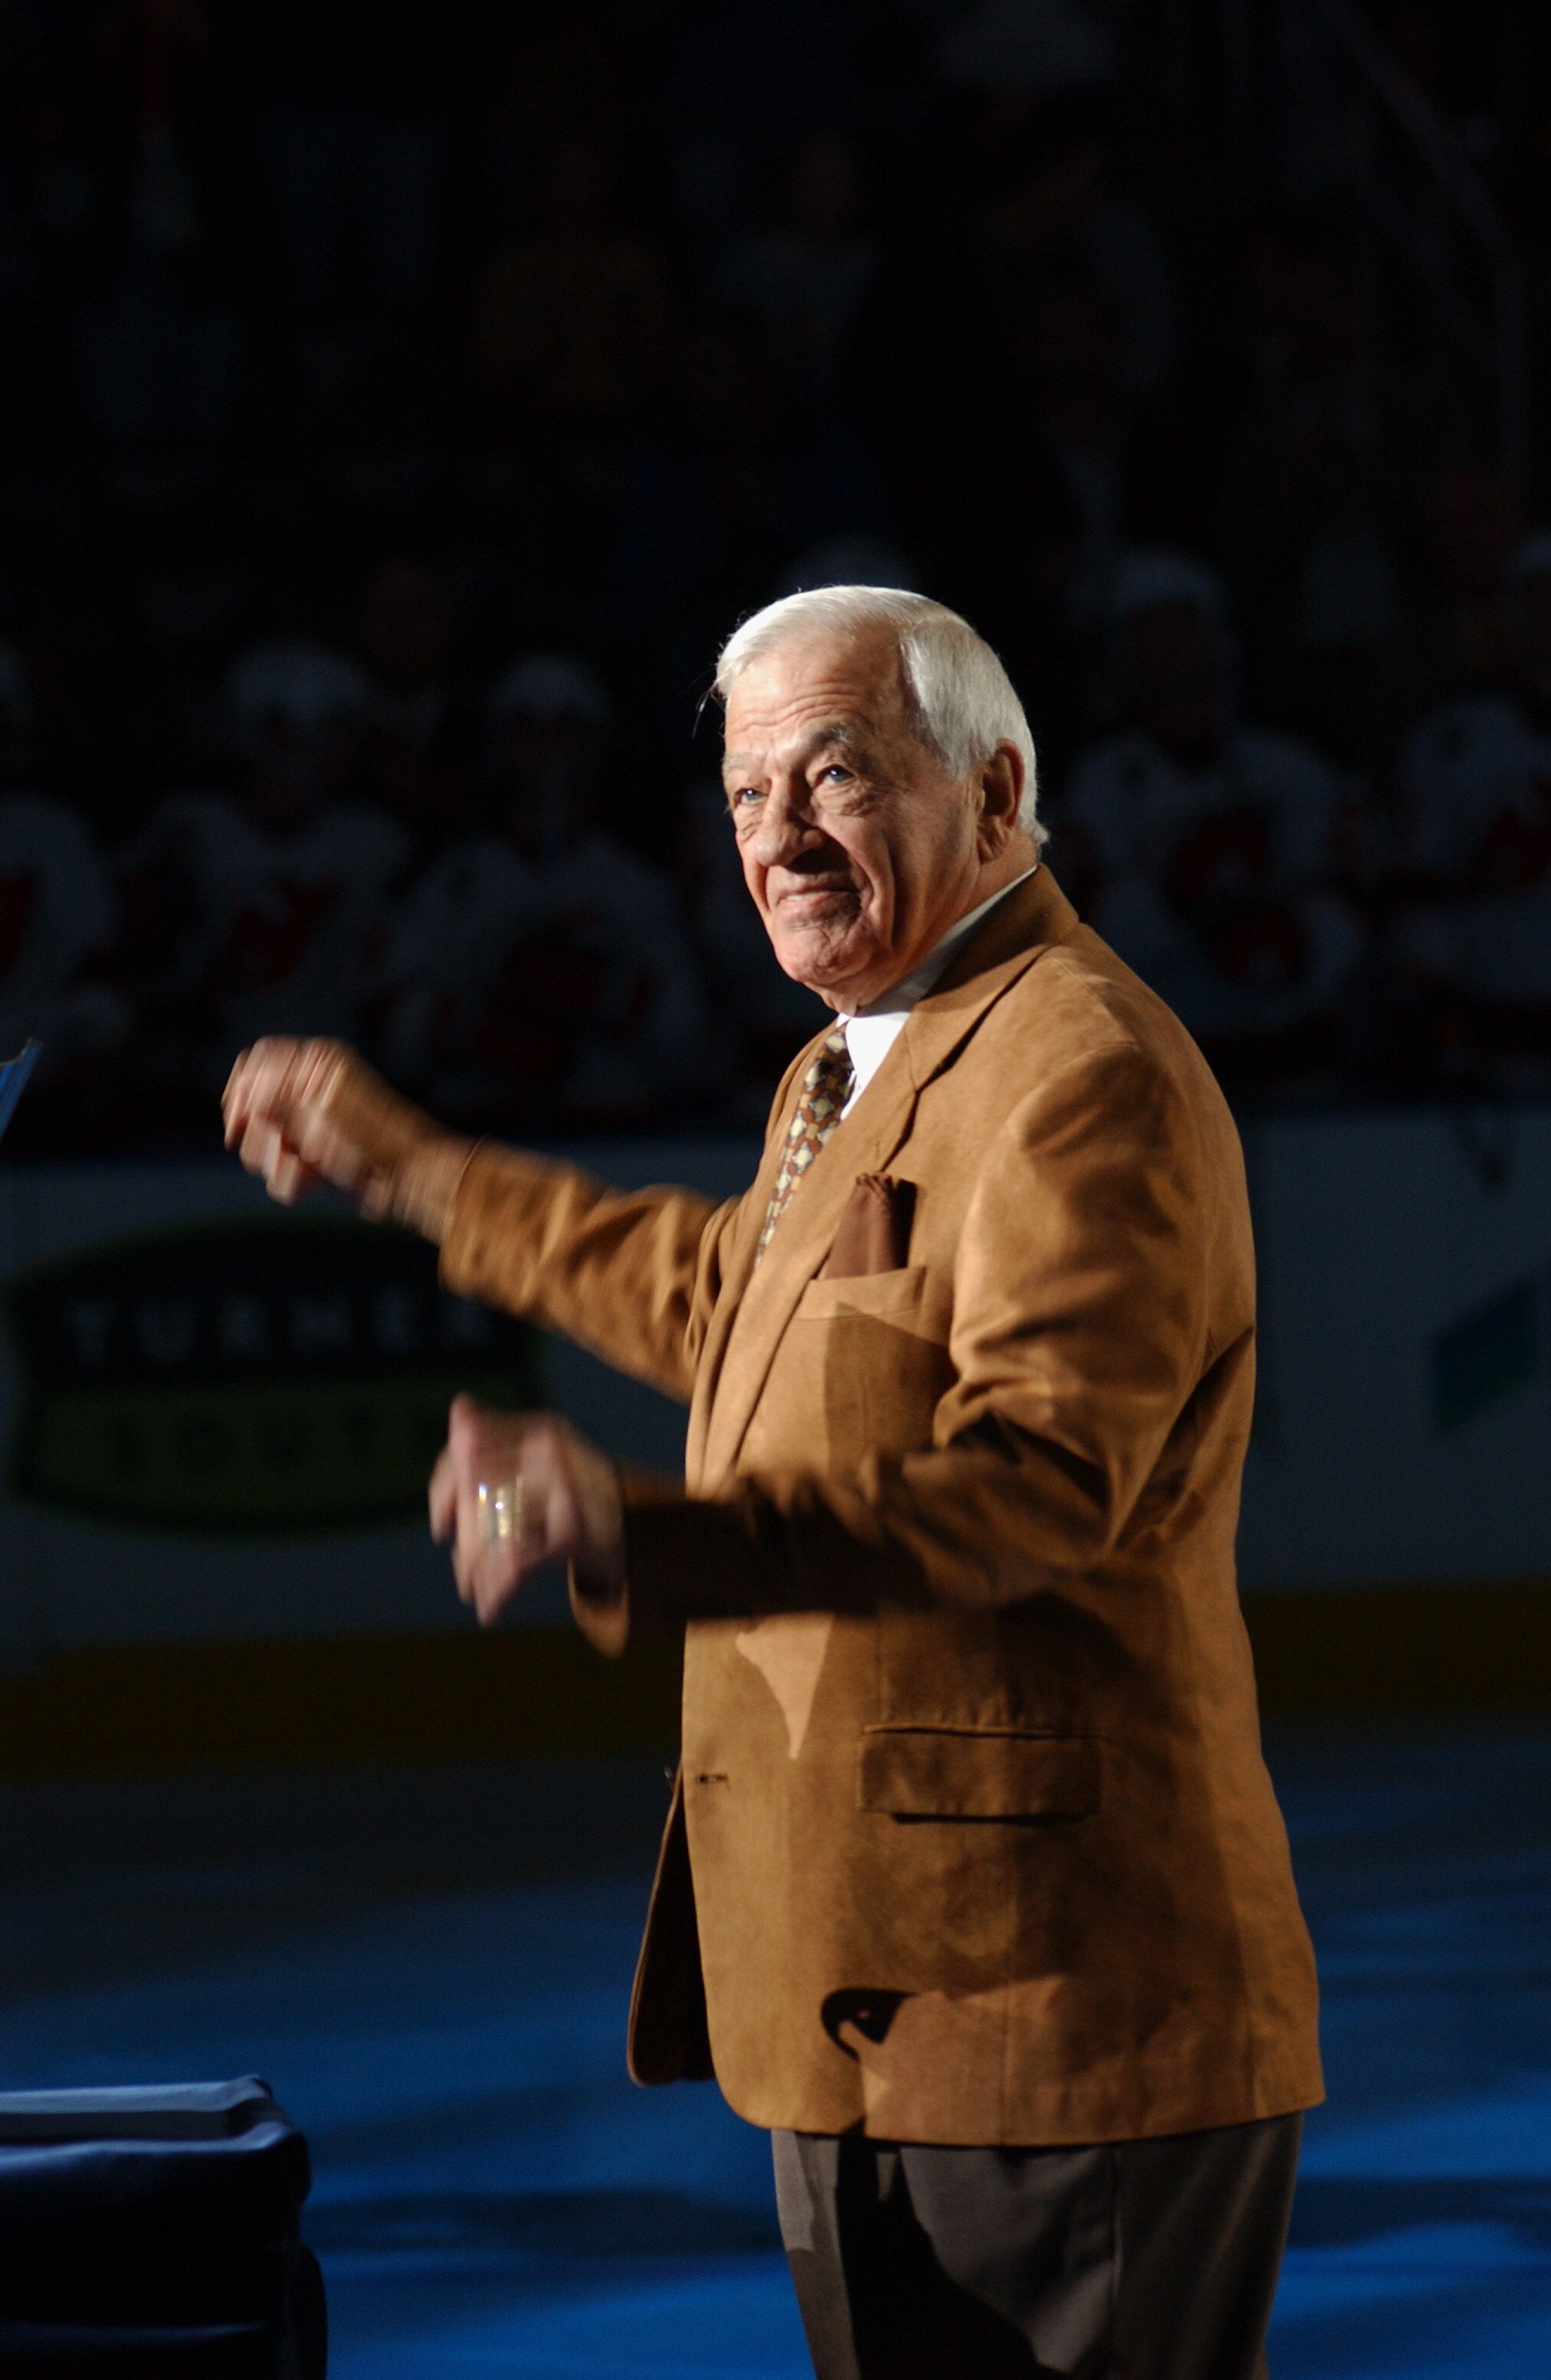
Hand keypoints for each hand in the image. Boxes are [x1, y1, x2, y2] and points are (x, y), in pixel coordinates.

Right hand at [222, 1037, 471, 1234]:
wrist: (410, 1179)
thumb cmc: (376, 1141)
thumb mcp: (322, 1111)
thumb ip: (277, 1098)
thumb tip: (245, 1094)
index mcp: (316, 1063)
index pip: (255, 1064)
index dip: (240, 1094)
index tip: (238, 1127)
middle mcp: (310, 1088)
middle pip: (251, 1107)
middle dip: (262, 1136)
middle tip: (284, 1151)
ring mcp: (310, 1121)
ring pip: (262, 1142)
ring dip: (277, 1163)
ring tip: (304, 1170)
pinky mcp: (313, 1152)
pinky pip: (279, 1167)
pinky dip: (290, 1179)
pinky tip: (311, 1182)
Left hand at [429, 1394, 624, 1626]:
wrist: (644, 1530)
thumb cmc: (580, 1496)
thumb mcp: (543, 1459)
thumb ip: (497, 1439)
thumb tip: (459, 1406)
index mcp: (541, 1430)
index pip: (470, 1447)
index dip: (444, 1487)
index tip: (442, 1527)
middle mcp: (550, 1450)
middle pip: (477, 1490)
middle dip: (465, 1538)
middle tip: (462, 1569)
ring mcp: (565, 1486)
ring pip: (493, 1529)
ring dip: (476, 1570)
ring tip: (473, 1591)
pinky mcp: (575, 1530)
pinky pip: (515, 1561)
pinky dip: (497, 1590)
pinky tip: (490, 1608)